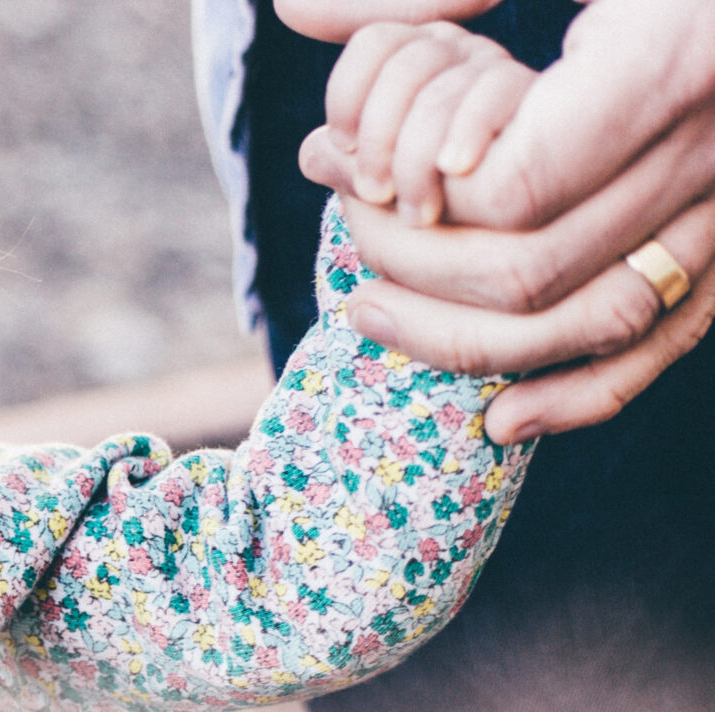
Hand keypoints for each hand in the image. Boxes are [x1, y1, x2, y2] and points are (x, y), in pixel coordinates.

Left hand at [294, 0, 714, 438]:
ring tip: (370, 314)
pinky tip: (501, 419)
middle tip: (344, 224)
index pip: (511, 189)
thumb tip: (291, 10)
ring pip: (594, 321)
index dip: (416, 198)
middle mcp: (713, 146)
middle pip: (533, 268)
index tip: (343, 164)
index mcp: (669, 63)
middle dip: (410, 261)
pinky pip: (670, 340)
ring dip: (468, 341)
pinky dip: (585, 393)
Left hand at [319, 21, 535, 225]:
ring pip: (444, 89)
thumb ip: (348, 162)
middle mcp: (459, 52)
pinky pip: (496, 93)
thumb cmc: (440, 206)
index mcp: (416, 56)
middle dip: (379, 137)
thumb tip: (311, 149)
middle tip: (375, 193)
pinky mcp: (539, 95)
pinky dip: (467, 133)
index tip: (341, 144)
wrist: (520, 230)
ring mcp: (501, 69)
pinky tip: (453, 170)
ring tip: (416, 212)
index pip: (375, 42)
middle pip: (407, 65)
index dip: (348, 92)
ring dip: (416, 158)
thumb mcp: (386, 185)